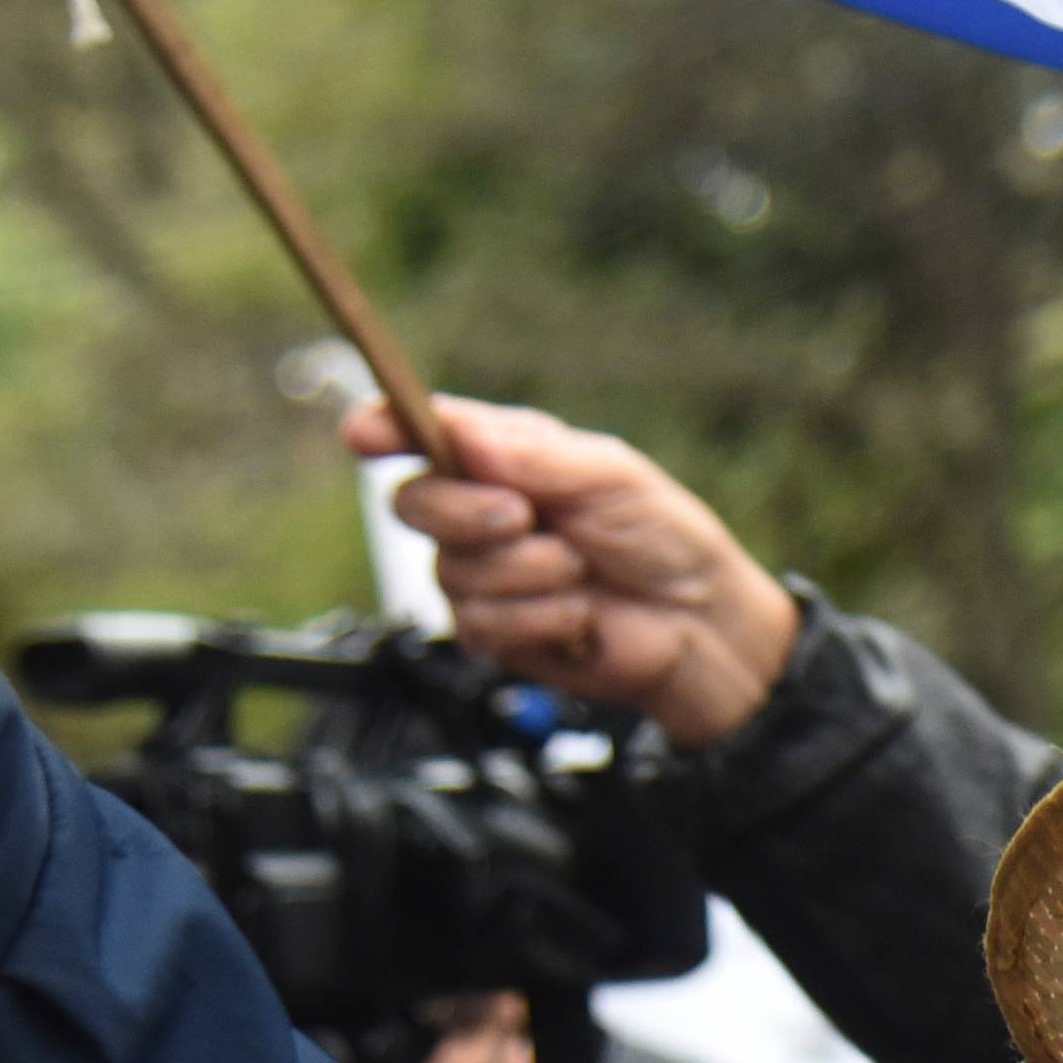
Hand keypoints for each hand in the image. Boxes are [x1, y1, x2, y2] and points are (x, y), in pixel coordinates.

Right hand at [345, 395, 799, 748]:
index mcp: (503, 457)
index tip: (364, 433)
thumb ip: (533, 454)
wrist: (697, 624)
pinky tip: (577, 614)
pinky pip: (480, 624)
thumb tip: (460, 429)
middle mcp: (481, 511)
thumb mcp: (609, 476)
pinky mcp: (493, 633)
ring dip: (526, 574)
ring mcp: (482, 574)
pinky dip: (539, 618)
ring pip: (451, 571)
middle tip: (525, 516)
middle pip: (413, 503)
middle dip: (467, 511)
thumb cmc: (662, 538)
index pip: (421, 434)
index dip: (381, 428)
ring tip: (579, 572)